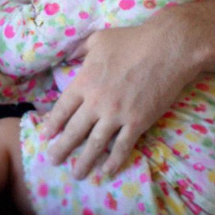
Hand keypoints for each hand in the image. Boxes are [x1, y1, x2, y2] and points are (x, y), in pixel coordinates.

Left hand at [43, 12, 198, 178]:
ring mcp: (117, 114)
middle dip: (61, 149)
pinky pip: (122, 146)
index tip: (46, 136)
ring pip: (95, 144)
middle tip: (52, 161)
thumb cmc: (132, 40)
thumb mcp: (98, 39)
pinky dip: (113, 161)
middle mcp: (96, 102)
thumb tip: (68, 55)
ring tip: (77, 175)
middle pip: (74, 131)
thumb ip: (80, 50)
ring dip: (84, 162)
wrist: (167, 48)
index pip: (62, 109)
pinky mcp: (138, 122)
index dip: (53, 125)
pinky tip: (106, 172)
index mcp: (84, 82)